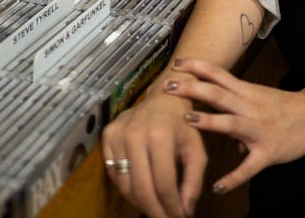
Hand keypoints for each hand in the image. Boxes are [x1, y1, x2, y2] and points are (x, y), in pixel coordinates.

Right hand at [101, 89, 207, 217]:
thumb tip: (186, 211)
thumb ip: (194, 181)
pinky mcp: (108, 136)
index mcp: (160, 135)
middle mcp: (135, 135)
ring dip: (141, 204)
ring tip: (156, 209)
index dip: (172, 207)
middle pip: (142, 189)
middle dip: (156, 212)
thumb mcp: (196, 149)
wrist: (163, 97)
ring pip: (126, 185)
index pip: (163, 184)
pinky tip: (141, 192)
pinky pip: (114, 174)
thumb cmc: (183, 124)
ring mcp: (118, 135)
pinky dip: (127, 189)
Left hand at [163, 57, 304, 194]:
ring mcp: (258, 129)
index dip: (197, 67)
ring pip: (230, 122)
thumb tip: (225, 133)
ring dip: (208, 121)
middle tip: (169, 86)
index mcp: (246, 91)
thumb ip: (238, 109)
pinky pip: (248, 167)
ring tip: (188, 120)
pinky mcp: (268, 152)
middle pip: (217, 93)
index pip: (218, 74)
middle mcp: (250, 106)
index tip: (177, 63)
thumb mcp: (259, 99)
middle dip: (192, 89)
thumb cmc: (284, 106)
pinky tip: (218, 187)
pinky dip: (233, 178)